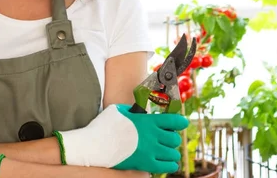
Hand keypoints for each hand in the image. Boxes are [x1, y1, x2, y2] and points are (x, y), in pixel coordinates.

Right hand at [55, 104, 187, 173]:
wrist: (94, 145)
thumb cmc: (104, 126)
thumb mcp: (119, 110)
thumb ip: (133, 110)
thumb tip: (139, 111)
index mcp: (147, 121)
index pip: (174, 121)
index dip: (181, 122)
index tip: (182, 123)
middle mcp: (152, 136)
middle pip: (174, 139)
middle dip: (172, 138)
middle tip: (167, 139)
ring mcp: (149, 151)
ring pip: (173, 154)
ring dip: (171, 152)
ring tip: (166, 152)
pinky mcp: (144, 164)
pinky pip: (166, 167)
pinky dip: (169, 165)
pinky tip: (166, 162)